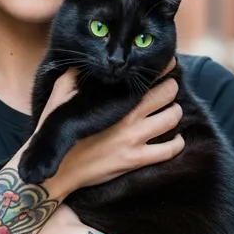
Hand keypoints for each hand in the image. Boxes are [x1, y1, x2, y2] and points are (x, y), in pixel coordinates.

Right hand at [36, 60, 183, 197]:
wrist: (57, 170)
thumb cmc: (56, 132)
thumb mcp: (59, 98)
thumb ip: (72, 77)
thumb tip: (81, 64)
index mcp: (113, 100)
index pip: (146, 77)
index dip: (162, 68)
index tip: (166, 64)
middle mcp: (129, 117)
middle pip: (167, 94)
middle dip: (171, 88)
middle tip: (168, 88)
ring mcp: (135, 140)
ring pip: (172, 118)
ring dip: (175, 112)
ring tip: (170, 111)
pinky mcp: (136, 160)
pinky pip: (169, 150)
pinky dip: (177, 143)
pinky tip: (174, 138)